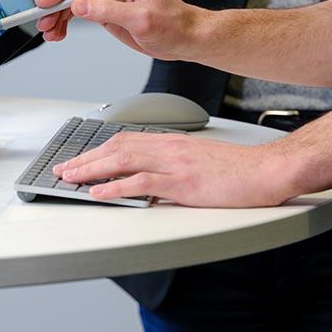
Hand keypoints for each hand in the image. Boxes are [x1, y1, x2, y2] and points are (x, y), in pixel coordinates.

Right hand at [34, 0, 203, 60]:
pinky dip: (66, 20)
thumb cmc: (173, 24)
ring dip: (58, 14)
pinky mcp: (106, 6)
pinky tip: (59, 31)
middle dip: (56, 3)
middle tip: (44, 21)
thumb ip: (108, 11)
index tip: (46, 2)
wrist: (184, 37)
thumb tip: (80, 5)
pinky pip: (79, 9)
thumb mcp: (141, 19)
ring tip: (50, 31)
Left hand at [51, 131, 298, 206]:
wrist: (267, 169)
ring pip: (123, 160)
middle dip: (86, 158)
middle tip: (64, 169)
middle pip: (118, 147)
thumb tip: (155, 181)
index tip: (81, 157)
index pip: (127, 139)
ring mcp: (175, 163)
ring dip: (92, 169)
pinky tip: (100, 192)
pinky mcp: (183, 182)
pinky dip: (116, 187)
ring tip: (71, 179)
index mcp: (174, 142)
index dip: (99, 148)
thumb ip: (176, 167)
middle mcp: (170, 147)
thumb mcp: (202, 161)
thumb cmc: (240, 169)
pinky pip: (142, 182)